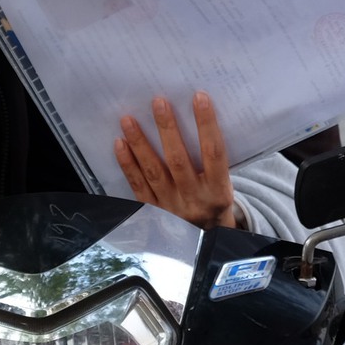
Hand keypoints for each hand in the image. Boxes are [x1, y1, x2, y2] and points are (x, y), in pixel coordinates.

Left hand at [115, 93, 237, 229]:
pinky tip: (120, 144)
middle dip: (168, 129)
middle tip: (158, 102)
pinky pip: (137, 186)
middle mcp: (194, 199)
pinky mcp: (152, 213)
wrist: (204, 246)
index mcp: (218, 191)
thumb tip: (195, 120)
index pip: (214, 152)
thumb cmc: (215, 205)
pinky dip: (128, 164)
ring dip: (140, 143)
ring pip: (153, 171)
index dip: (207, 124)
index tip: (199, 97)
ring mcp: (170, 207)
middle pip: (178, 160)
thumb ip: (213, 162)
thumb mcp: (224, 187)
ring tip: (129, 119)